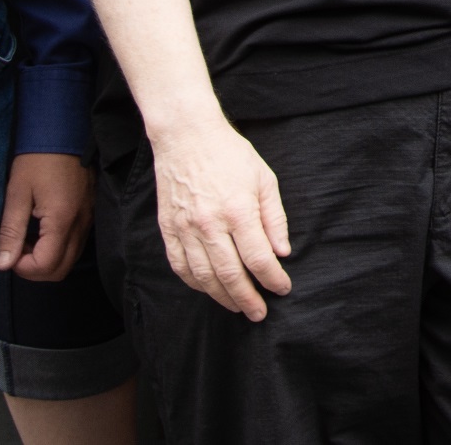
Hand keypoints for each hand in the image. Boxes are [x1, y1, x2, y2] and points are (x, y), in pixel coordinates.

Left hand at [0, 151, 94, 281]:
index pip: (46, 265)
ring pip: (70, 260)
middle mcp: (80, 225)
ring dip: (47, 260)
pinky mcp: (90, 214)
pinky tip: (42, 231)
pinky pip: (76, 245)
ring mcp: (89, 220)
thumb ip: (11, 231)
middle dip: (35, 269)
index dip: (23, 268)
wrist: (64, 133)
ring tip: (28, 240)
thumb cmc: (37, 160)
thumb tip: (3, 264)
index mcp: (61, 220)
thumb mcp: (17, 193)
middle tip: (17, 251)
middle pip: (61, 270)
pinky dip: (58, 249)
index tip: (9, 252)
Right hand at [150, 114, 291, 320]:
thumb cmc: (230, 155)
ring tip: (237, 306)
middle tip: (259, 313)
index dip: (272, 279)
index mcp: (238, 210)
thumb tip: (281, 253)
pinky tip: (207, 289)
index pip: (258, 258)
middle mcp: (210, 224)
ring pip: (203, 276)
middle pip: (230, 274)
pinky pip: (179, 266)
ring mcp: (185, 228)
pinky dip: (195, 283)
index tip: (282, 288)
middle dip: (248, 299)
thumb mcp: (264, 179)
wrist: (186, 136)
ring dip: (221, 297)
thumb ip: (274, 218)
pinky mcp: (168, 228)